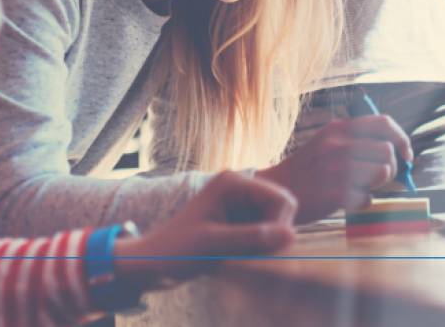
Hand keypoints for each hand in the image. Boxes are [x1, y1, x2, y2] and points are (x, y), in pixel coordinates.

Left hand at [114, 171, 296, 284]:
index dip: (281, 225)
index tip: (267, 249)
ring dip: (267, 241)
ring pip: (276, 220)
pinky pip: (266, 230)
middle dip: (275, 232)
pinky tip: (240, 255)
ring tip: (242, 255)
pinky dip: (260, 246)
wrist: (153, 262)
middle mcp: (240, 186)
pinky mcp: (241, 218)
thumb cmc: (176, 250)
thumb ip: (251, 237)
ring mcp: (241, 202)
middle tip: (252, 254)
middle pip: (282, 207)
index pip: (281, 198)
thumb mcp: (212, 244)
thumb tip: (291, 234)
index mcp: (232, 182)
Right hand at [257, 116, 413, 223]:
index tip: (406, 155)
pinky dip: (362, 202)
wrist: (276, 191)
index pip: (384, 123)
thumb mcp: (326, 142)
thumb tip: (396, 148)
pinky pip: (368, 198)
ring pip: (383, 172)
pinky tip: (345, 201)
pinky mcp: (335, 194)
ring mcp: (336, 169)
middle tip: (376, 178)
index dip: (402, 139)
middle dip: (391, 168)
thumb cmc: (308, 169)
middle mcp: (338, 145)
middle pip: (388, 151)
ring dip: (377, 184)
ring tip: (359, 187)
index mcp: (338, 129)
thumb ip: (356, 140)